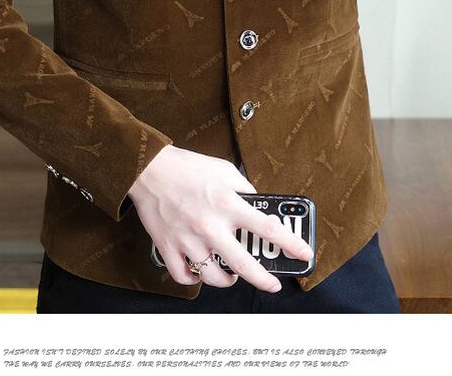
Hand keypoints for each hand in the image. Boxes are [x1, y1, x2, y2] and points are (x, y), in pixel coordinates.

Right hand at [128, 144, 313, 291]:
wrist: (147, 168)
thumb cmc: (185, 167)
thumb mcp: (223, 169)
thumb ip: (244, 188)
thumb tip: (257, 204)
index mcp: (226, 203)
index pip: (268, 228)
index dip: (291, 244)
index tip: (304, 253)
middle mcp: (209, 225)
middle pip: (244, 265)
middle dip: (264, 280)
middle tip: (272, 284)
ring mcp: (188, 239)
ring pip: (214, 277)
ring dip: (227, 280)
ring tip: (231, 274)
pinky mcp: (168, 246)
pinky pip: (184, 276)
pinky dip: (194, 278)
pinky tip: (200, 270)